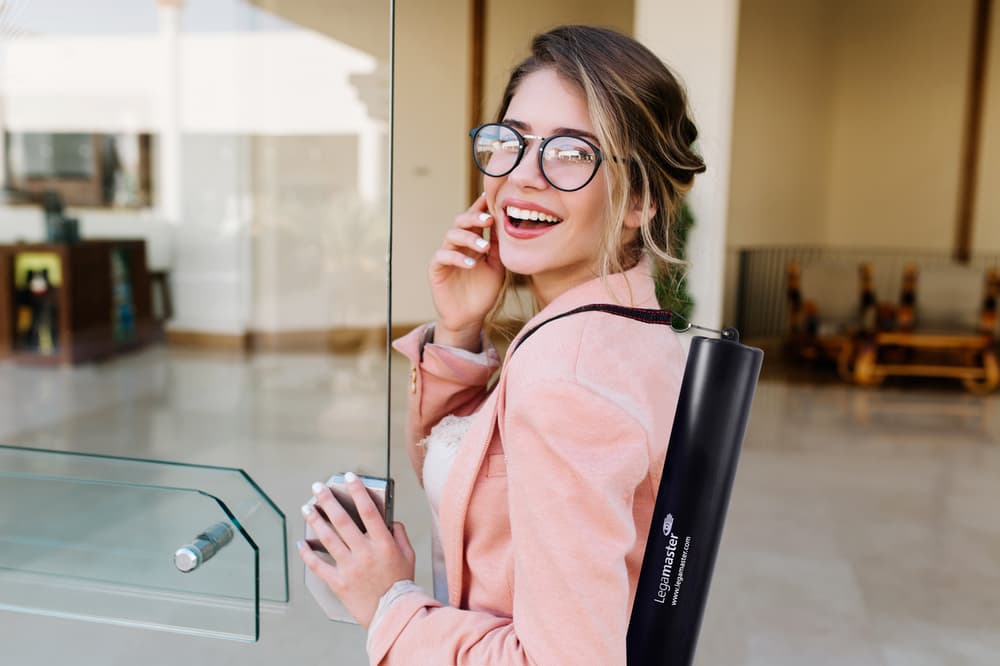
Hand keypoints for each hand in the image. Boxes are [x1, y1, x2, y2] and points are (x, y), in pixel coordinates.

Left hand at [298, 473, 415, 628]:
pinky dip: (308, 554)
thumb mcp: (408, 555)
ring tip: (307, 508)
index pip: (369, 511)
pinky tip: (301, 543)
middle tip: (318, 488)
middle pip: (343, 521)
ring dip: (316, 521)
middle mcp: (364, 553)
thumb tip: (390, 520)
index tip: (350, 478)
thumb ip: (399, 535)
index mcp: (383, 544)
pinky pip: (319, 566)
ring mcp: (349, 568)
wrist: (393, 614)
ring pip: (328, 539)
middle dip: (328, 501)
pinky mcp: (338, 582)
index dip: (358, 492)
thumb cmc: (401, 585)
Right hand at [429, 193, 504, 346]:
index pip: (476, 219)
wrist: (469, 317)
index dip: (482, 207)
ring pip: (451, 235)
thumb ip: (499, 247)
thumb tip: (506, 223)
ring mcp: (446, 254)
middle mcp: (458, 244)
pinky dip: (457, 258)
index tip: (492, 198)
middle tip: (489, 220)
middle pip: (461, 221)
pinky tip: (471, 264)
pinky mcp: (436, 268)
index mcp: (473, 241)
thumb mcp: (497, 266)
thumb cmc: (483, 291)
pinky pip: (443, 256)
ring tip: (484, 247)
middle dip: (475, 217)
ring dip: (469, 238)